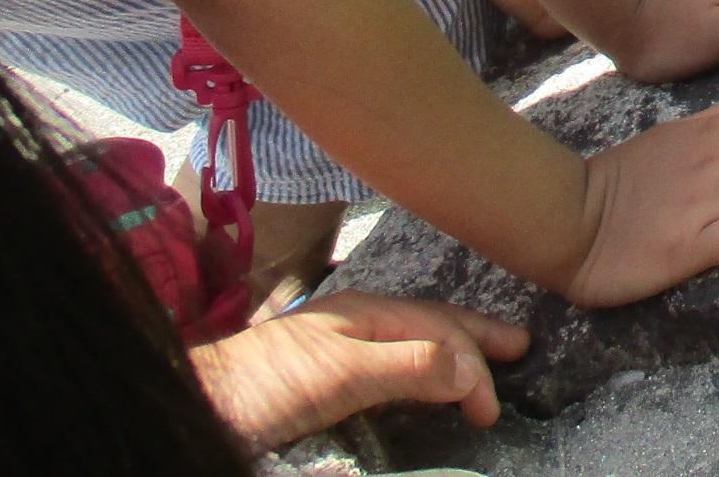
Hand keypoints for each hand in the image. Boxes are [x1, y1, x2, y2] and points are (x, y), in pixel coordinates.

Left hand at [192, 291, 528, 447]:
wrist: (201, 404)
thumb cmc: (266, 385)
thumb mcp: (342, 374)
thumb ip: (407, 366)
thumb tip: (471, 368)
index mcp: (365, 311)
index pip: (438, 326)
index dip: (474, 359)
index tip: (494, 407)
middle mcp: (355, 322)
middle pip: (428, 322)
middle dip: (474, 335)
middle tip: (518, 349)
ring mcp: (335, 347)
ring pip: (408, 340)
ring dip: (448, 350)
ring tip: (477, 364)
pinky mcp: (319, 378)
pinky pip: (386, 364)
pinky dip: (416, 369)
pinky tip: (415, 381)